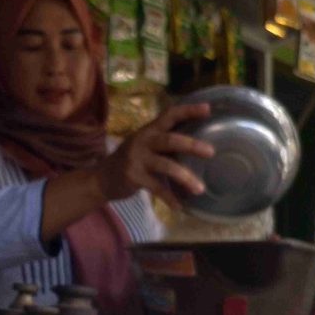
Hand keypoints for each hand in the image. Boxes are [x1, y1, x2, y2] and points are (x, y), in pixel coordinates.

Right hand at [96, 103, 215, 208]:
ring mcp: (137, 159)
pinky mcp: (133, 177)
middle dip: (191, 145)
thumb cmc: (132, 160)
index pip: (169, 115)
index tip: (207, 108)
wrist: (102, 178)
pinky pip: (156, 188)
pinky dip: (169, 198)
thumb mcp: (146, 145)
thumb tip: (199, 145)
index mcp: (149, 130)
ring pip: (166, 166)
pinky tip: (179, 206)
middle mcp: (143, 141)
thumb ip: (165, 142)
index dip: (188, 110)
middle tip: (211, 152)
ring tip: (200, 189)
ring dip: (185, 177)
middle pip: (170, 140)